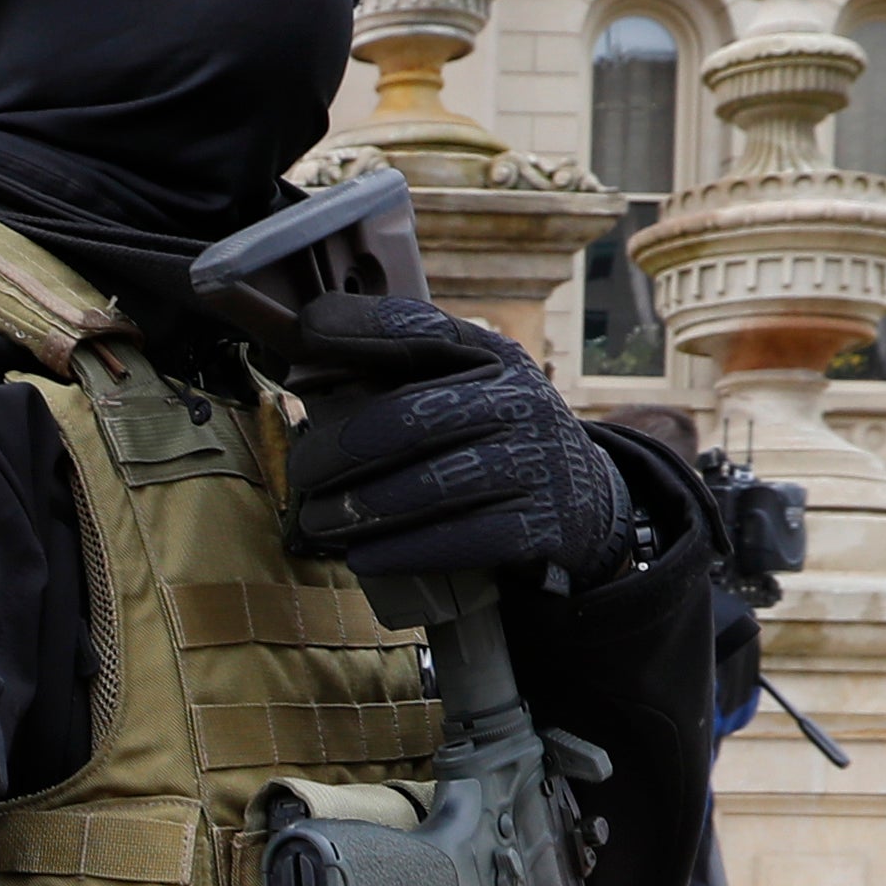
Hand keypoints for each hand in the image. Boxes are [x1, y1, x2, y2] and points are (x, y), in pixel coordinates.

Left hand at [279, 296, 638, 588]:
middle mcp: (521, 401)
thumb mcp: (464, 387)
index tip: (306, 332)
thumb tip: (304, 337)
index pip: (424, 330)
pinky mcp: (543, 526)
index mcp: (494, 357)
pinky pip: (460, 540)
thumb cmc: (492, 437)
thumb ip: (394, 364)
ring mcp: (536, 463)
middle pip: (410, 419)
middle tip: (300, 472)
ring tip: (316, 522)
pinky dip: (401, 551)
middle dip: (339, 449)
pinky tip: (363, 556)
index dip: (362, 328)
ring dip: (358, 509)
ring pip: (430, 486)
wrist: (585, 502)